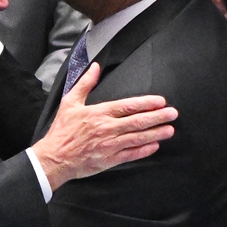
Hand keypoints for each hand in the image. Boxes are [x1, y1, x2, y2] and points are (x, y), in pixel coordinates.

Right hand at [32, 63, 176, 189]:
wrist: (55, 157)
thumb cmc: (62, 131)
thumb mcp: (69, 102)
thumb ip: (85, 83)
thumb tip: (95, 67)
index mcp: (98, 113)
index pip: (127, 106)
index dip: (146, 104)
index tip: (160, 101)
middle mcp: (106, 129)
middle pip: (137, 121)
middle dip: (158, 117)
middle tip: (172, 114)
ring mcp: (110, 145)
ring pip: (138, 138)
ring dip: (156, 133)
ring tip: (169, 129)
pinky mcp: (110, 160)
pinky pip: (131, 154)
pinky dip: (144, 150)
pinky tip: (155, 146)